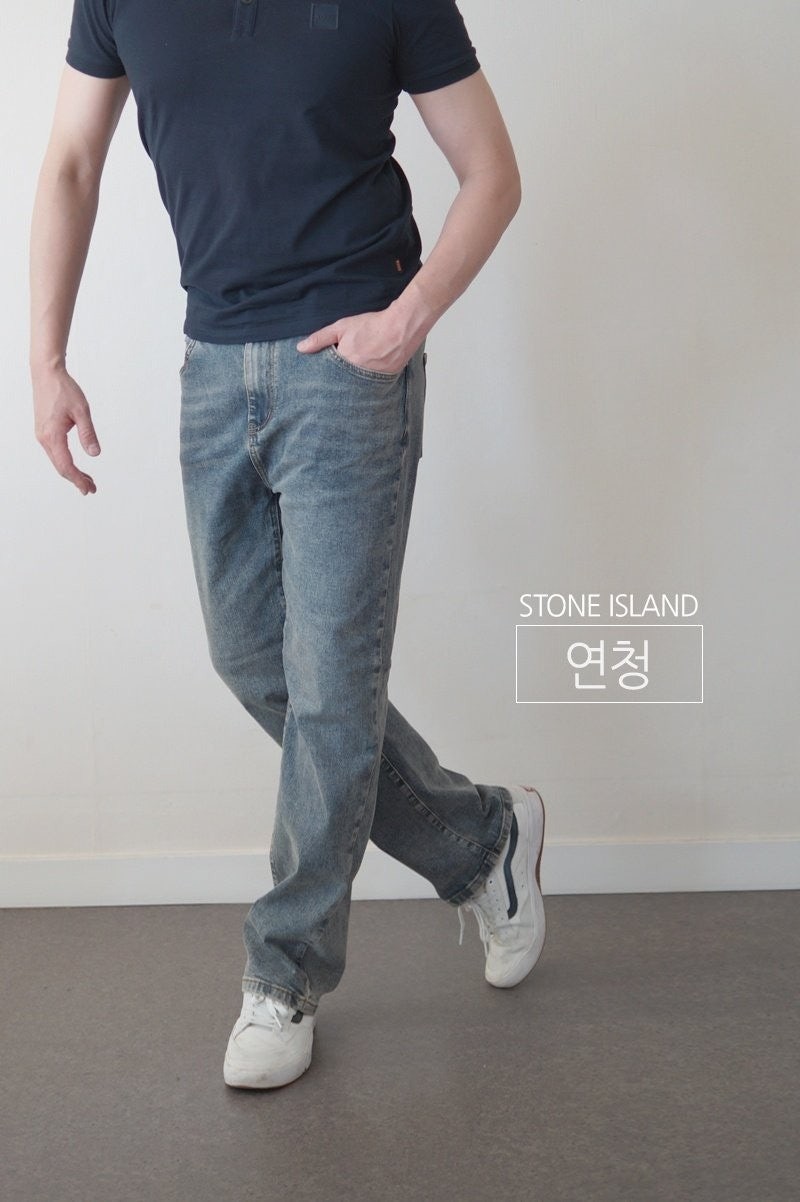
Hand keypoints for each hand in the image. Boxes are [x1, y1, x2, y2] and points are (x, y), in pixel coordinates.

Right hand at [32, 365, 100, 495]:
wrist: (46, 373)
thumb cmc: (64, 389)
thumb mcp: (82, 411)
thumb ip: (88, 434)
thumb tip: (95, 454)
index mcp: (52, 436)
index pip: (66, 466)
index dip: (78, 479)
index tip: (89, 489)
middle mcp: (44, 438)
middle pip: (60, 467)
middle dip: (76, 479)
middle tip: (91, 488)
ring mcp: (42, 435)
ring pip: (57, 460)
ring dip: (71, 471)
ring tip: (86, 479)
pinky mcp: (43, 430)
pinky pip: (54, 452)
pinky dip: (65, 461)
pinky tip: (74, 464)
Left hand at [296, 308, 421, 374]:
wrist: (402, 327)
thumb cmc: (372, 325)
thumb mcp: (342, 327)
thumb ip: (320, 338)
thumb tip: (300, 348)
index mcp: (344, 363)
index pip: (327, 377)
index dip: (324, 376)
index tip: (319, 378)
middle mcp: (357, 376)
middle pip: (341, 385)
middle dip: (338, 382)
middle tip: (337, 378)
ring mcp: (372, 380)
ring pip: (356, 387)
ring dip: (352, 383)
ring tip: (353, 376)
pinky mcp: (385, 381)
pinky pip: (371, 386)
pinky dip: (366, 383)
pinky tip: (366, 375)